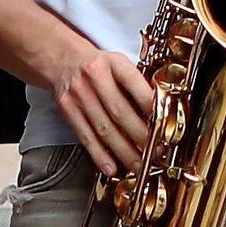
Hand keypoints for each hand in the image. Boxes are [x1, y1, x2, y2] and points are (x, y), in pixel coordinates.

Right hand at [50, 23, 164, 168]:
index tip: (163, 122)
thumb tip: (159, 113)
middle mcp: (95, 78)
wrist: (61, 59)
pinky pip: (86, 136)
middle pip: (120, 112)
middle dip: (140, 136)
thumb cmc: (97, 64)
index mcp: (113, 63)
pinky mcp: (68, 110)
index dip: (150, 105)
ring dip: (124, 152)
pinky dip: (100, 155)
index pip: (134, 84)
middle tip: (155, 152)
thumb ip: (136, 84)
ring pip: (104, 129)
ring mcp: (80, 95)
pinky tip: (111, 167)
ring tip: (138, 166)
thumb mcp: (119, 63)